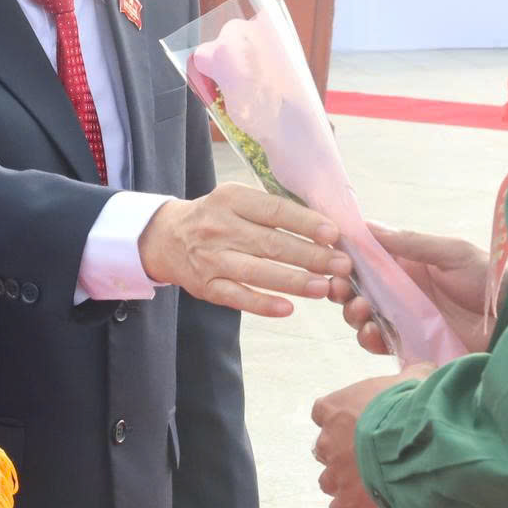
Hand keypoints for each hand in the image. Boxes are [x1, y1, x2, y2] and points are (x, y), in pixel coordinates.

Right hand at [140, 188, 351, 317]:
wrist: (165, 237)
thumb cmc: (215, 217)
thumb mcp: (237, 200)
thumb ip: (272, 209)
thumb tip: (324, 226)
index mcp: (231, 199)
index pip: (275, 211)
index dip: (306, 223)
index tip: (334, 234)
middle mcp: (219, 227)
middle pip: (271, 243)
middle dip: (311, 256)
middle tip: (342, 266)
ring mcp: (210, 259)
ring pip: (257, 272)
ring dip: (293, 281)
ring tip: (324, 287)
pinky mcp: (205, 286)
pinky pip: (237, 297)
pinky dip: (262, 304)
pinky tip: (288, 308)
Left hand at [310, 370, 425, 507]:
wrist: (418, 441)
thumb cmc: (412, 406)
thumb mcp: (413, 379)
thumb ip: (411, 375)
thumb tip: (422, 371)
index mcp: (335, 408)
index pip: (323, 412)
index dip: (340, 419)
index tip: (358, 422)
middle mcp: (328, 440)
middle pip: (325, 448)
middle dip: (343, 451)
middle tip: (371, 454)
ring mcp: (336, 471)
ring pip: (328, 480)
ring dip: (345, 481)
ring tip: (371, 482)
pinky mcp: (348, 498)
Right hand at [341, 226, 489, 356]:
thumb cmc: (487, 280)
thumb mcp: (452, 253)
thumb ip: (412, 242)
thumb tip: (369, 226)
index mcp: (406, 264)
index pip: (365, 259)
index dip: (345, 258)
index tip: (334, 258)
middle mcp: (399, 291)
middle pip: (356, 289)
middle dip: (340, 288)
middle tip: (339, 288)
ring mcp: (402, 318)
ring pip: (361, 315)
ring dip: (352, 312)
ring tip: (361, 310)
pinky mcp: (409, 344)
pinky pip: (378, 342)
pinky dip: (368, 339)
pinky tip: (372, 333)